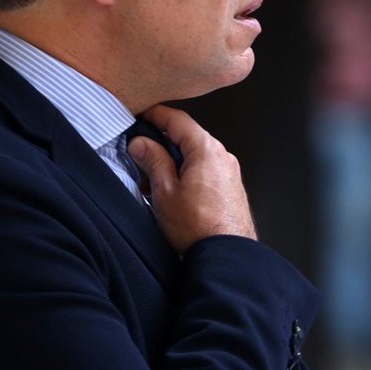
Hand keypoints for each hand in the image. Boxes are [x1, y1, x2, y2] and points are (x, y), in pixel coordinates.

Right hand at [126, 104, 256, 253]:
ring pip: (195, 156)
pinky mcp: (230, 187)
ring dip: (174, 163)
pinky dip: (188, 174)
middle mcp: (222, 156)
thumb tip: (141, 144)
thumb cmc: (199, 228)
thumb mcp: (165, 191)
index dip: (156, 114)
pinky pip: (205, 170)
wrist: (226, 255)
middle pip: (187, 137)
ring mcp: (229, 172)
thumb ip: (152, 160)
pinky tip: (174, 194)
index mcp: (206, 150)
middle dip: (162, 144)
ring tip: (155, 184)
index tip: (141, 115)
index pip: (178, 120)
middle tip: (140, 155)